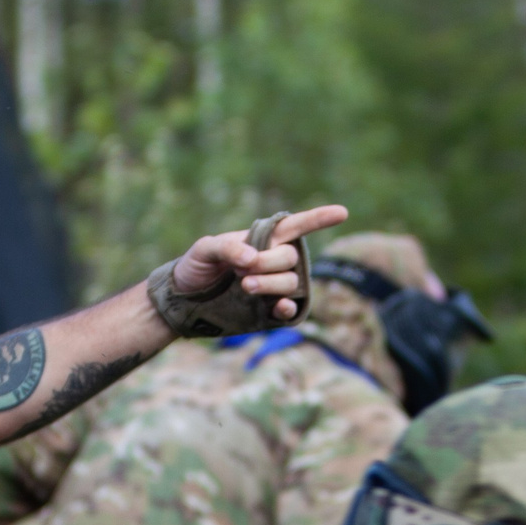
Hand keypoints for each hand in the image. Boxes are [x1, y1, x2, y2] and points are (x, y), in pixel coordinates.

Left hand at [152, 206, 349, 336]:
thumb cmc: (196, 266)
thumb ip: (227, 248)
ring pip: (291, 282)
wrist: (183, 299)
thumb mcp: (204, 249)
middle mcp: (274, 262)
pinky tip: (282, 306)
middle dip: (267, 263)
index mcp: (264, 239)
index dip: (318, 219)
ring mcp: (274, 287)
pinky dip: (289, 307)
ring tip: (244, 285)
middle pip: (290, 258)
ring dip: (271, 283)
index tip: (342, 213)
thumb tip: (252, 259)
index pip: (296, 226)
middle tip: (240, 270)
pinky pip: (290, 310)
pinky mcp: (269, 311)